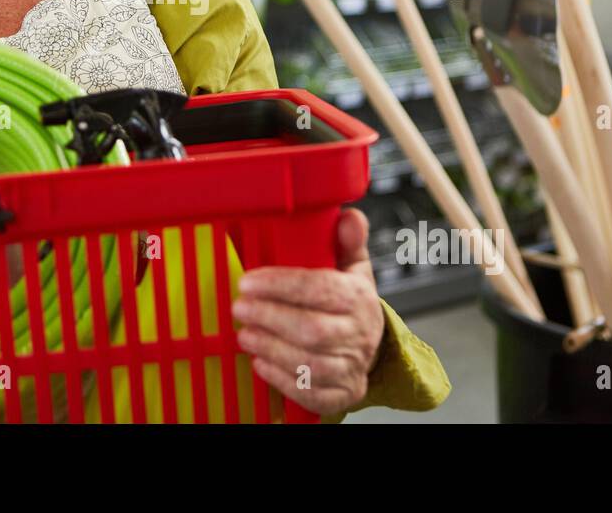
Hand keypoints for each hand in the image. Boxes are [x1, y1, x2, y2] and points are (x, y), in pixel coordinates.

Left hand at [233, 208, 384, 415]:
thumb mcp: (354, 268)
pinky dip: (280, 378)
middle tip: (239, 307)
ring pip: (307, 363)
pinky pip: (309, 393)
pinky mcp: (340, 395)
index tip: (248, 281)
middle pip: (311, 329)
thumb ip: (347, 241)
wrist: (373, 348)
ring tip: (244, 333)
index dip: (280, 285)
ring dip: (269, 348)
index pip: (320, 289)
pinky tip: (259, 362)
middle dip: (268, 317)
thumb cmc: (352, 304)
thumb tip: (348, 217)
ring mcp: (350, 368)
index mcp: (358, 298)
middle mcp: (358, 335)